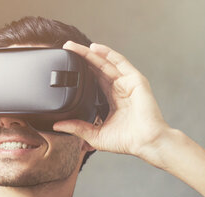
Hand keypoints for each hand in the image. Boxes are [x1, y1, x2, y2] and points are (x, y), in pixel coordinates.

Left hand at [54, 41, 173, 160]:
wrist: (146, 142)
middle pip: (97, 69)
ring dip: (90, 53)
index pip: (92, 81)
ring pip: (105, 63)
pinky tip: (95, 48)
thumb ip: (77, 128)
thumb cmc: (127, 141)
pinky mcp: (135, 80)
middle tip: (66, 49)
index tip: (65, 67)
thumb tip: (57, 126)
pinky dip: (108, 54)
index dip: (80, 73)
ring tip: (73, 46)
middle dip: (82, 59)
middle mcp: (118, 89)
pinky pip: (120, 62)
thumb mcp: (95, 135)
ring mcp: (127, 83)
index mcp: (110, 101)